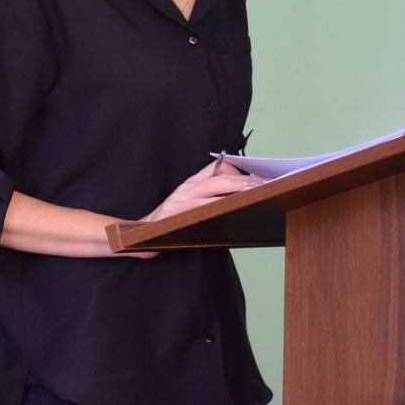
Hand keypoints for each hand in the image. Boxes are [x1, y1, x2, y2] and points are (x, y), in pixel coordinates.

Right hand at [142, 158, 259, 224]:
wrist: (140, 236)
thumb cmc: (169, 224)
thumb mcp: (186, 205)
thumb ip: (206, 198)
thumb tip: (237, 197)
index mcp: (190, 184)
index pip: (216, 168)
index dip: (237, 172)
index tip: (255, 180)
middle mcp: (186, 188)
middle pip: (218, 177)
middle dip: (243, 181)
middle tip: (263, 185)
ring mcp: (181, 200)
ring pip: (212, 189)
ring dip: (235, 190)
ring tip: (254, 194)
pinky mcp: (177, 213)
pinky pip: (202, 207)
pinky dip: (218, 206)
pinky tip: (233, 210)